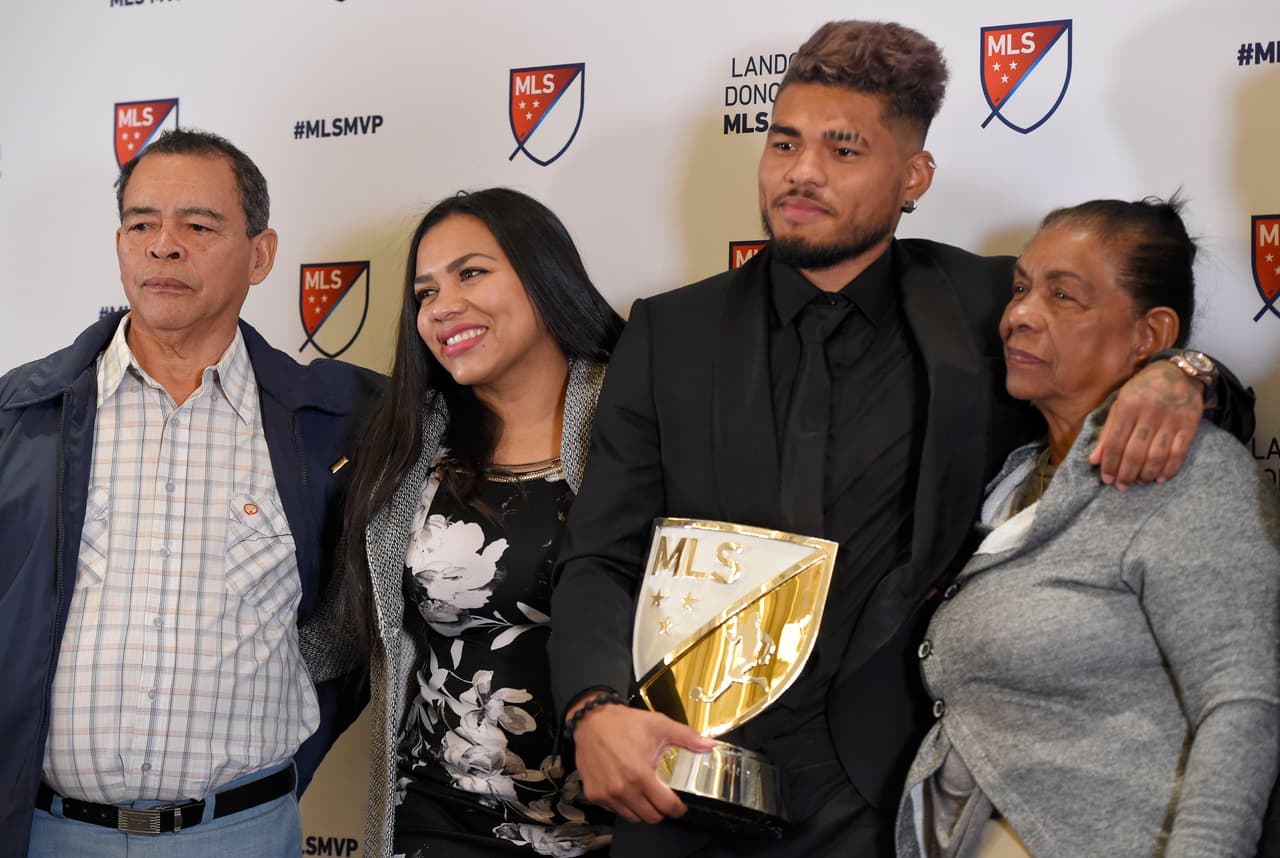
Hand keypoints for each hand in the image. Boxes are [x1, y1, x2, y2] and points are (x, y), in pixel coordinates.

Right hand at [571, 703, 714, 823]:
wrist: (591, 720)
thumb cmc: (624, 723)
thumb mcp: (659, 725)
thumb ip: (687, 738)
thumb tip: (709, 745)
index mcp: (641, 775)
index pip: (666, 807)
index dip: (678, 809)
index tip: (680, 806)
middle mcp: (622, 789)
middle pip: (650, 817)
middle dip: (661, 810)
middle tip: (662, 799)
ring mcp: (606, 794)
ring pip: (632, 817)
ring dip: (642, 809)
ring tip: (644, 793)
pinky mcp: (594, 794)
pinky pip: (614, 810)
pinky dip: (623, 805)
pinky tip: (626, 789)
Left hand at [1089, 361, 1203, 488]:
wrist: (1178, 373)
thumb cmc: (1142, 390)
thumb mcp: (1119, 404)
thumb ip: (1106, 432)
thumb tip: (1094, 460)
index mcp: (1128, 407)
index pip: (1114, 443)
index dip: (1109, 464)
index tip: (1107, 479)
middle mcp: (1149, 413)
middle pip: (1135, 453)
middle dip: (1126, 474)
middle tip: (1122, 485)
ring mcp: (1171, 420)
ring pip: (1156, 456)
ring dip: (1146, 474)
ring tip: (1139, 482)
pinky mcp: (1189, 425)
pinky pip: (1179, 454)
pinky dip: (1169, 470)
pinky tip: (1160, 478)